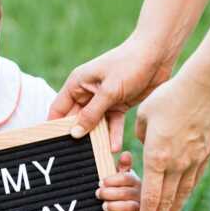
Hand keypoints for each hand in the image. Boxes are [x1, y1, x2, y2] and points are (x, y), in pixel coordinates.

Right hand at [49, 37, 171, 151]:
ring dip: (97, 138)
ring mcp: (103, 99)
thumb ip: (92, 114)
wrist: (158, 54)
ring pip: (95, 124)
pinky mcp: (118, 104)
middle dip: (77, 136)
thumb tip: (74, 134)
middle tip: (77, 156)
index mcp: (77, 83)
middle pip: (76, 119)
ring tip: (97, 156)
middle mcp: (87, 92)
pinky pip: (111, 123)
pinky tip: (114, 147)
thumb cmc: (129, 64)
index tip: (51, 145)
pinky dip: (113, 134)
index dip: (53, 126)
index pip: (59, 109)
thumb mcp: (109, 91)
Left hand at [96, 151, 140, 210]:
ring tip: (104, 206)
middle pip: (128, 192)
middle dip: (110, 193)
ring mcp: (145, 209)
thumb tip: (125, 154)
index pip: (127, 178)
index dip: (113, 180)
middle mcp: (143, 193)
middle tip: (98, 194)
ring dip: (116, 207)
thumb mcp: (124, 177)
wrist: (140, 209)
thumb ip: (123, 167)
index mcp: (137, 181)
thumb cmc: (127, 189)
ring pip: (132, 206)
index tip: (101, 182)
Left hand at [135, 72, 209, 210]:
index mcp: (157, 158)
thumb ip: (141, 137)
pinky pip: (195, 178)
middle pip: (167, 201)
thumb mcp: (145, 116)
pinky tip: (183, 196)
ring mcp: (195, 160)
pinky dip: (187, 191)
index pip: (151, 196)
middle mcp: (177, 164)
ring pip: (183, 193)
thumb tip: (145, 147)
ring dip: (174, 210)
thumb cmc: (169, 97)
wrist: (204, 87)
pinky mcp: (207, 154)